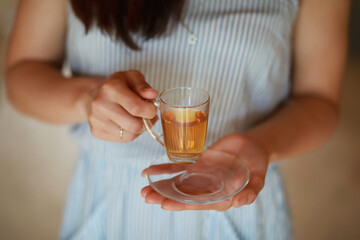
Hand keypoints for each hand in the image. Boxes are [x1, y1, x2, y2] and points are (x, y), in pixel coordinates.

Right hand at [87, 70, 157, 141]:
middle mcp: (101, 104)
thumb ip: (143, 86)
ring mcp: (96, 119)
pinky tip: (127, 123)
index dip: (150, 111)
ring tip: (137, 118)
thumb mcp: (133, 78)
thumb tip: (152, 95)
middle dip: (146, 122)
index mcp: (111, 88)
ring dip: (139, 129)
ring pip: (130, 135)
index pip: (136, 108)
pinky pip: (123, 139)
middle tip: (147, 115)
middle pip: (134, 125)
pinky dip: (130, 133)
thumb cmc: (120, 86)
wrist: (98, 94)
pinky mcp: (96, 131)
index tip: (153, 108)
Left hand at [141, 133, 269, 210]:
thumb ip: (250, 191)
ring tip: (143, 188)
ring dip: (161, 185)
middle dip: (164, 196)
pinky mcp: (198, 164)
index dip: (180, 203)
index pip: (197, 202)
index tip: (164, 204)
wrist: (253, 146)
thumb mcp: (258, 178)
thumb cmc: (257, 164)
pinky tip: (150, 171)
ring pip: (177, 183)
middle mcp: (207, 189)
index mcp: (220, 196)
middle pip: (182, 195)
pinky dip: (164, 169)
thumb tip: (240, 202)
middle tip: (145, 196)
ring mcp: (201, 176)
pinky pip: (179, 167)